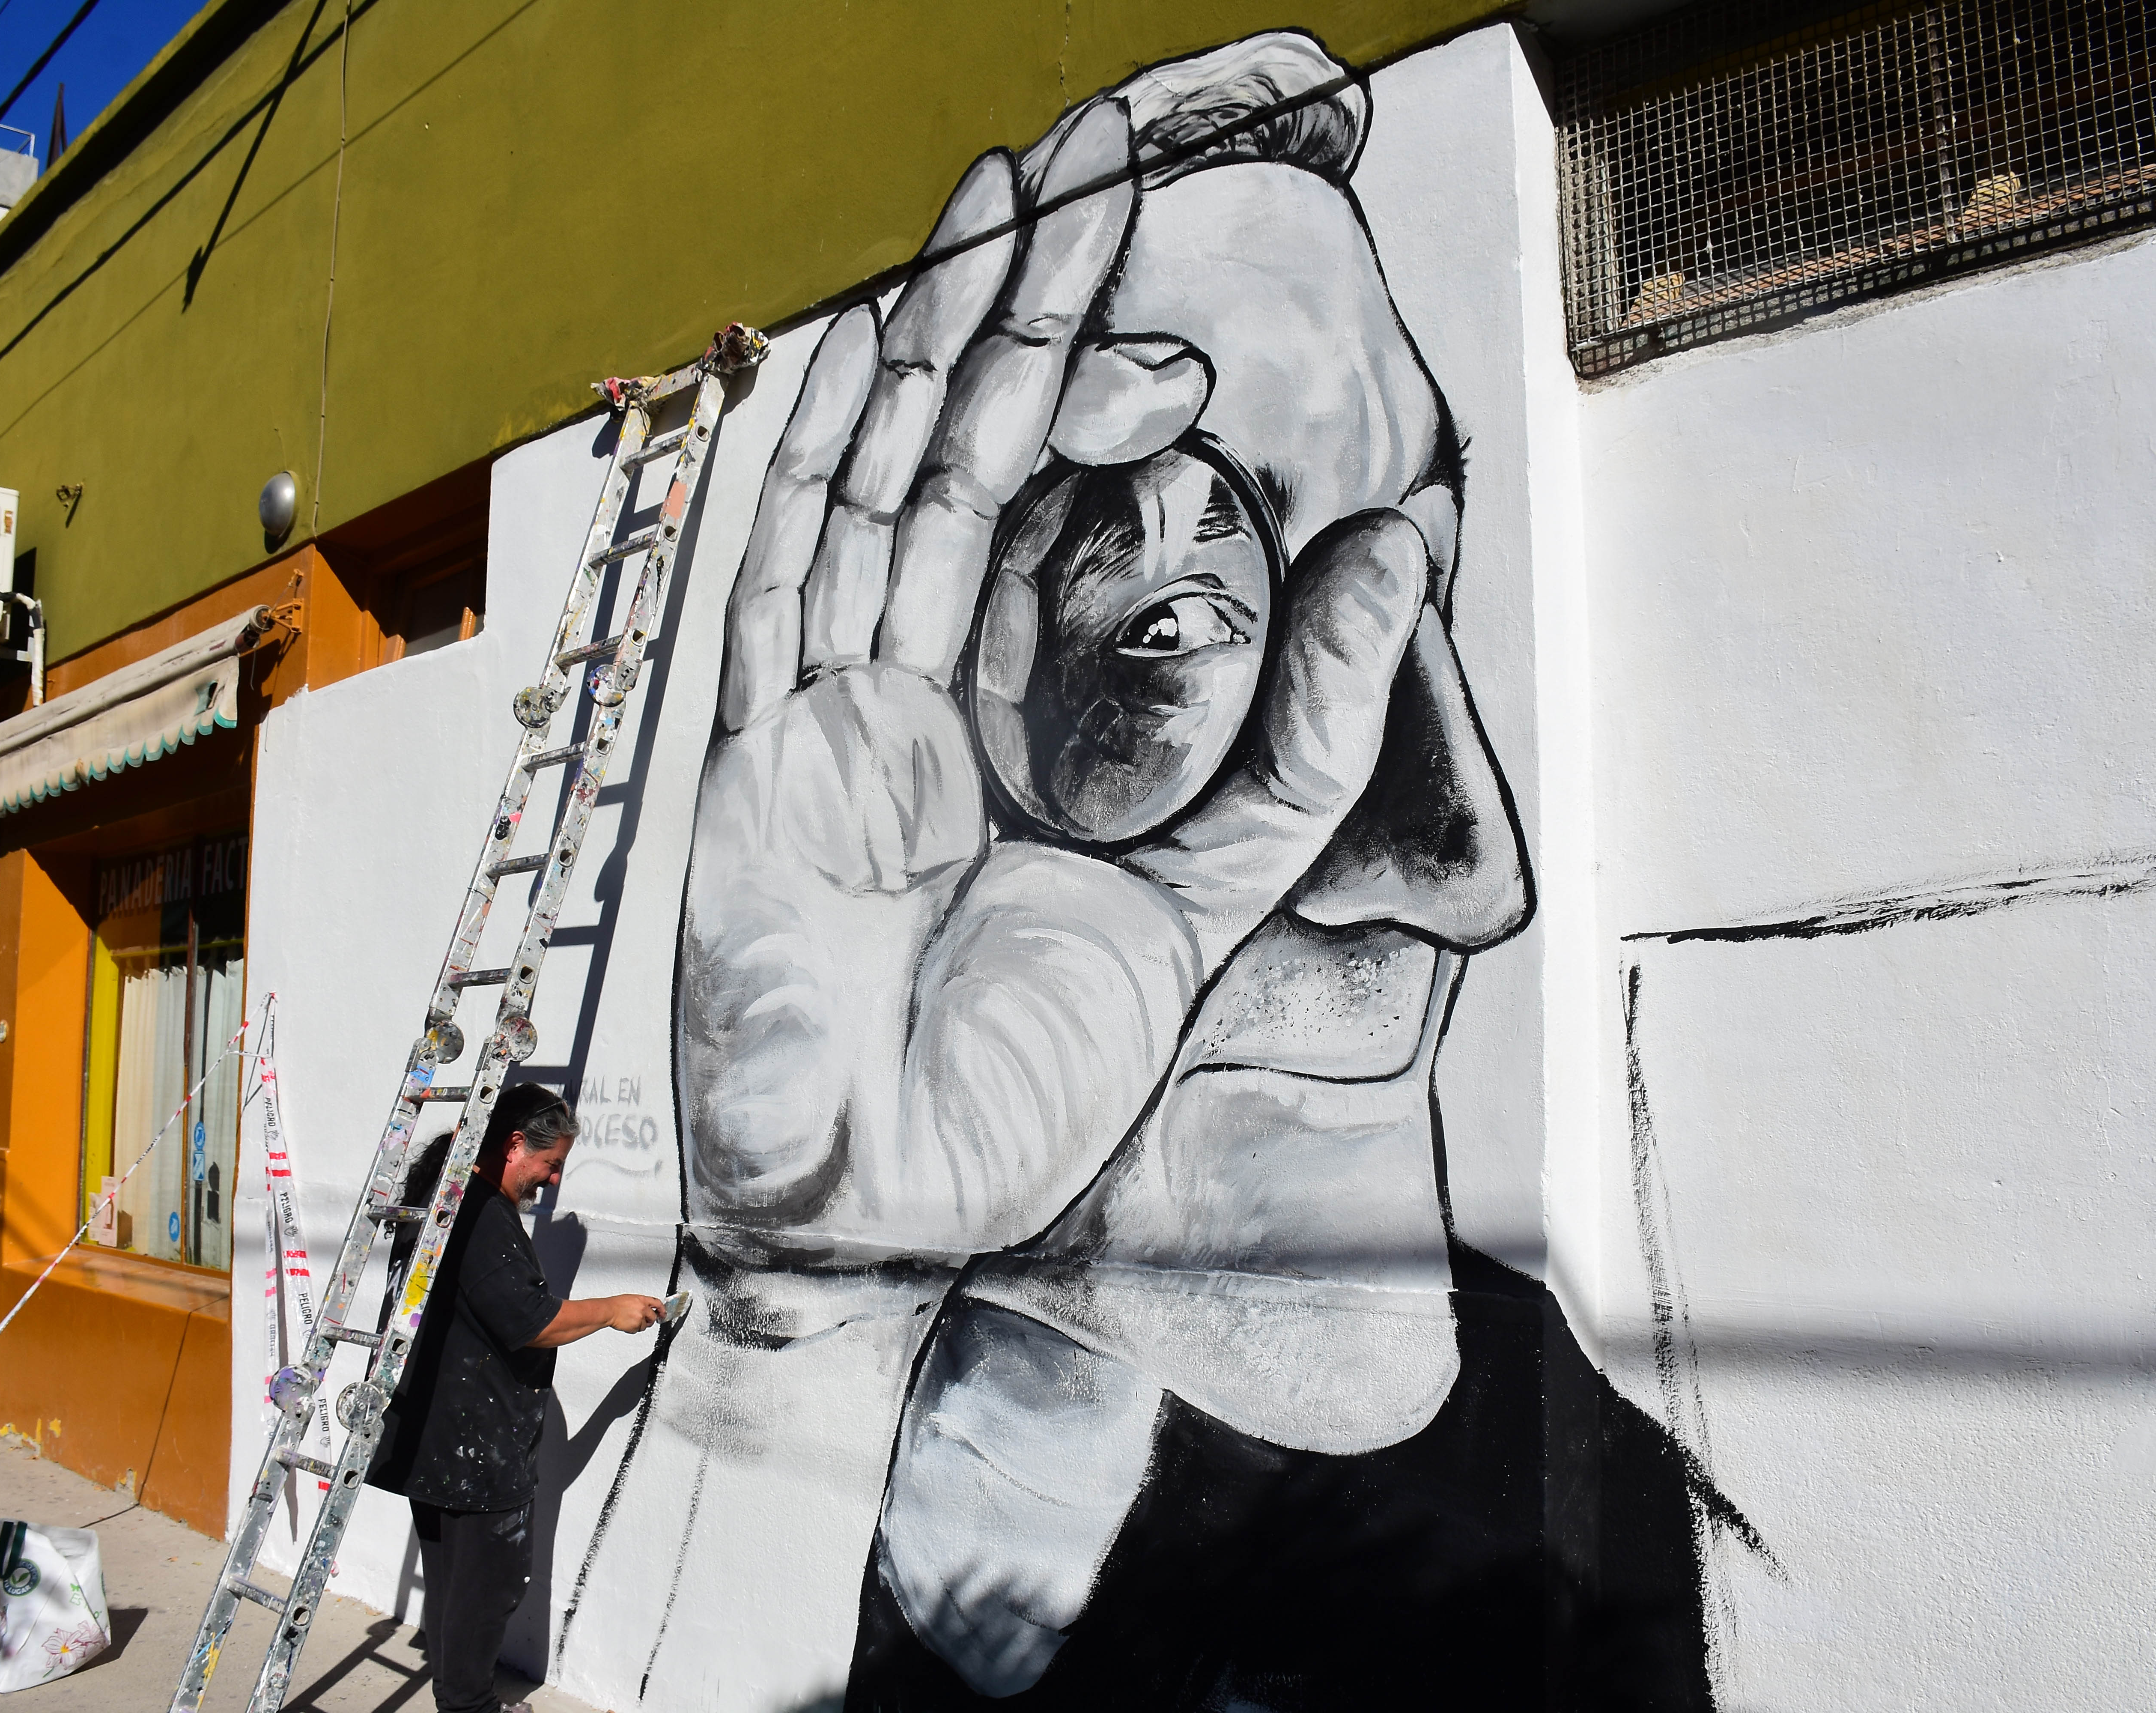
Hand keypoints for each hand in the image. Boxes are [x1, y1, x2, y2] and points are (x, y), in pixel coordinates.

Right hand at [607, 1295, 664, 1333]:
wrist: (608, 1311)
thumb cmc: (616, 1304)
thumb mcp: (631, 1298)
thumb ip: (641, 1303)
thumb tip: (647, 1307)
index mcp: (642, 1300)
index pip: (658, 1304)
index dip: (662, 1309)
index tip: (663, 1313)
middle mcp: (643, 1309)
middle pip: (653, 1317)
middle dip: (650, 1320)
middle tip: (644, 1320)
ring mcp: (640, 1318)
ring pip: (645, 1326)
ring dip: (639, 1325)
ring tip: (630, 1320)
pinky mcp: (635, 1327)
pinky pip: (637, 1330)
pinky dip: (633, 1329)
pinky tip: (627, 1324)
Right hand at [681, 103, 1444, 1268]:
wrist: (889, 1215)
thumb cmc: (1024, 1084)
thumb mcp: (1207, 895)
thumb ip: (1300, 735)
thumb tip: (1395, 550)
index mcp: (1014, 721)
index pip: (1059, 513)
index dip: (1100, 381)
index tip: (1166, 281)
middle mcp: (920, 691)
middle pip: (974, 456)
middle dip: (1027, 301)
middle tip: (1090, 146)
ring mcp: (829, 715)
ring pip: (890, 485)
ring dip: (940, 339)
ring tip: (1003, 193)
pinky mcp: (760, 765)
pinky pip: (784, 588)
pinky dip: (815, 470)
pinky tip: (861, 356)